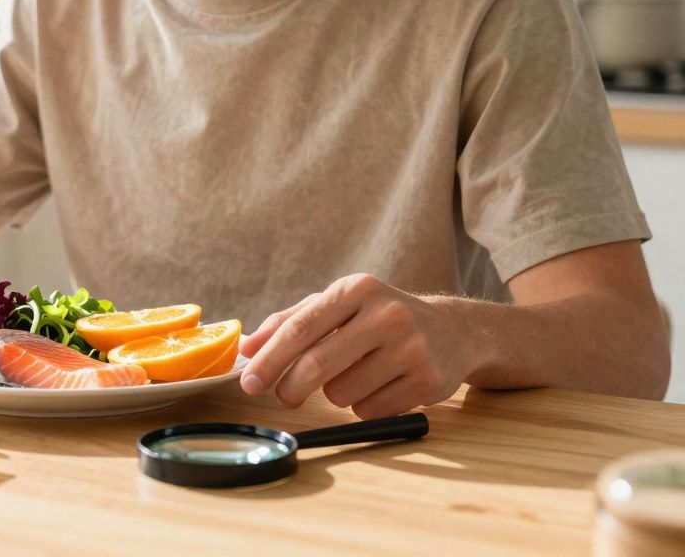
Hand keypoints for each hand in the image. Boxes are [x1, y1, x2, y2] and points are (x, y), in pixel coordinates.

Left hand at [239, 273, 480, 418]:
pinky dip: (364, 406)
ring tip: (355, 376)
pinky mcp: (429, 380)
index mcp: (357, 289)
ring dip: (336, 395)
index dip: (270, 358)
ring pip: (342, 393)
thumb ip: (289, 322)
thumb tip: (246, 347)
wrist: (453, 331)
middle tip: (283, 397)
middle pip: (318, 364)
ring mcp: (412, 347)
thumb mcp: (337, 306)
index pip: (301, 327)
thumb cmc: (378, 318)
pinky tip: (380, 387)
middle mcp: (387, 313)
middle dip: (290, 387)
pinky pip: (371, 410)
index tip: (249, 382)